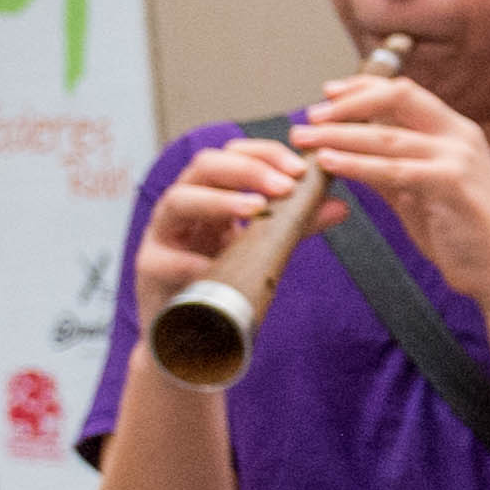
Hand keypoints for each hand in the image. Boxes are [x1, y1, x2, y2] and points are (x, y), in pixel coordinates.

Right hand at [128, 133, 318, 320]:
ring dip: (218, 201)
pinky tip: (215, 266)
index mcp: (210, 194)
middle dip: (246, 170)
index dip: (265, 154)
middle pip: (203, 166)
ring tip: (255, 209)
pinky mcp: (149, 269)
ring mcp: (161, 236)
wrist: (188, 335)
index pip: (233, 155)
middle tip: (285, 185)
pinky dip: (192, 262)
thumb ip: (295, 226)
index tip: (301, 168)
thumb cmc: (224, 281)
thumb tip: (341, 206)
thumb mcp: (262, 248)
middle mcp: (182, 207)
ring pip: (177, 201)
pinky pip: (164, 259)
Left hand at [289, 70, 489, 306]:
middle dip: (347, 105)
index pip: (405, 92)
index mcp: (456, 131)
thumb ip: (391, 167)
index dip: (364, 87)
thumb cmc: (464, 235)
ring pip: (387, 135)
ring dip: (338, 135)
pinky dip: (356, 164)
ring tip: (303, 140)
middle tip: (309, 117)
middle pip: (397, 98)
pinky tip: (328, 163)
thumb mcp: (422, 193)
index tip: (328, 93)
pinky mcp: (451, 184)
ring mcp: (458, 157)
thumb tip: (347, 151)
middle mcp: (460, 136)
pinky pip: (392, 169)